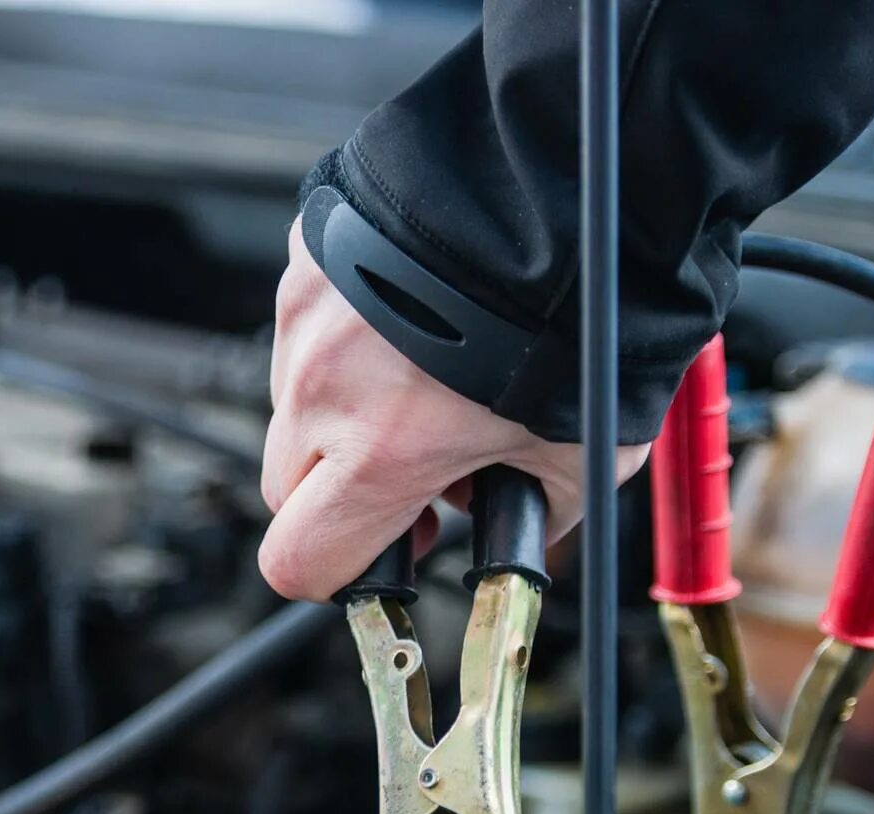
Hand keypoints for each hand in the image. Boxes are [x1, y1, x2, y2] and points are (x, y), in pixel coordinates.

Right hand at [259, 228, 647, 601]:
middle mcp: (324, 388)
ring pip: (297, 401)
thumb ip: (538, 511)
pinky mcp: (310, 257)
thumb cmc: (580, 310)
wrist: (566, 180)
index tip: (377, 553)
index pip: (297, 560)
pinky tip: (419, 313)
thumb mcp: (587, 451)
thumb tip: (525, 530)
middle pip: (286, 487)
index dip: (334, 573)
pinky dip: (353, 334)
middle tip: (415, 467)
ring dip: (345, 407)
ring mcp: (306, 317)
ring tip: (429, 372)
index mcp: (379, 454)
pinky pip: (310, 323)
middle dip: (339, 491)